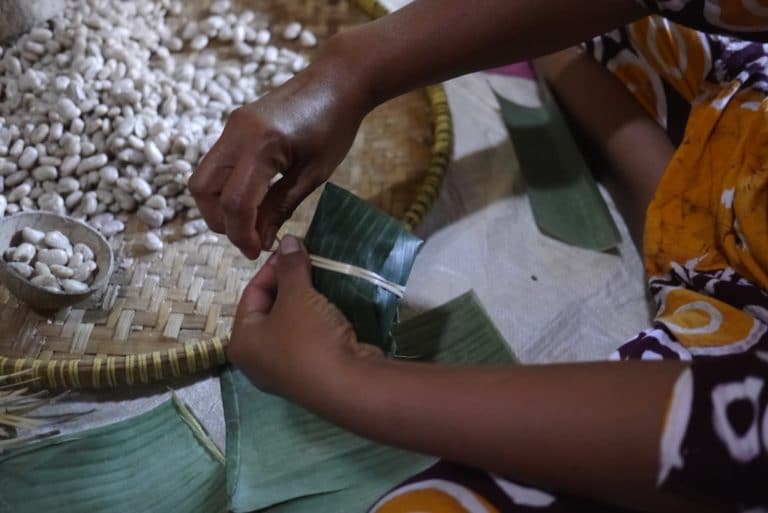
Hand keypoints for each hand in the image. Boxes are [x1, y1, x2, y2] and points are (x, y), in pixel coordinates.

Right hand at [189, 43, 372, 258]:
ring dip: (219, 205)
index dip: (241, 234)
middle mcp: (237, 132)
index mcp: (261, 145)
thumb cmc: (335, 126)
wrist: (336, 81)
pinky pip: (217, 163)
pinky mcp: (234, 125)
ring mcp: (232, 126)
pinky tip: (253, 199)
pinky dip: (226, 187)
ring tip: (252, 222)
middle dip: (220, 221)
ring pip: (204, 177)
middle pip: (203, 189)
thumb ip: (281, 207)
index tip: (255, 252)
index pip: (234, 202)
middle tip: (250, 239)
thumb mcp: (314, 174)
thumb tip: (259, 240)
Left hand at [228, 236, 383, 399]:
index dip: (274, 267)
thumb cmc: (310, 339)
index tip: (295, 249)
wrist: (348, 385)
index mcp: (242, 341)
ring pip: (291, 324)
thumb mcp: (297, 296)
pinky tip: (332, 306)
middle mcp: (257, 360)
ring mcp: (284, 370)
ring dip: (306, 301)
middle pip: (270, 309)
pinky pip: (308, 339)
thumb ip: (291, 266)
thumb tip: (288, 240)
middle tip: (311, 263)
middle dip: (291, 284)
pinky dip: (318, 321)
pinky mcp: (310, 374)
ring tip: (323, 280)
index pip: (252, 292)